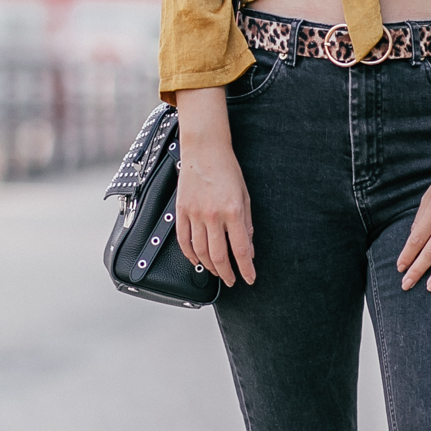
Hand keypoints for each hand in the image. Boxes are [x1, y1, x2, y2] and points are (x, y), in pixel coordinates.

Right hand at [174, 88, 255, 285]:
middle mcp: (213, 215)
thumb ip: (246, 225)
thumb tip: (248, 250)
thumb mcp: (245, 196)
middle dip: (227, 273)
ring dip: (209, 267)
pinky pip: (183, 240)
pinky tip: (197, 260)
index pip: (240, 249)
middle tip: (232, 280)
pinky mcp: (181, 211)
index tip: (249, 278)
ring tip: (217, 272)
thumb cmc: (228, 170)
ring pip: (200, 252)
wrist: (205, 150)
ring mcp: (194, 214)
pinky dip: (190, 254)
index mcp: (233, 211)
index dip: (246, 268)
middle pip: (218, 256)